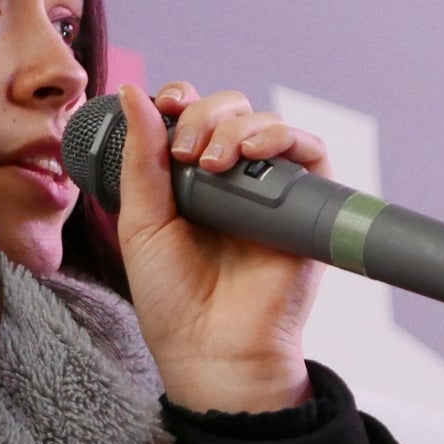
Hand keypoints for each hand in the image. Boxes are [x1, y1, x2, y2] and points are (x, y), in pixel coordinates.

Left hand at [113, 82, 331, 412]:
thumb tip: (134, 94)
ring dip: (236, 128)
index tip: (166, 105)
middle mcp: (231, 182)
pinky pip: (310, 153)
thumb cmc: (172, 299)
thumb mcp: (141, 223)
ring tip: (212, 163)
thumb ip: (141, 160)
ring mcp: (269, 193)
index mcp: (188, 182)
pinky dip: (284, 137)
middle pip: (230, 112)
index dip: (181, 100)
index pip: (192, 117)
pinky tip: (253, 153)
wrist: (211, 349)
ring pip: (266, 125)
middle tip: (185, 154)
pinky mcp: (304, 207)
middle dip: (204, 116)